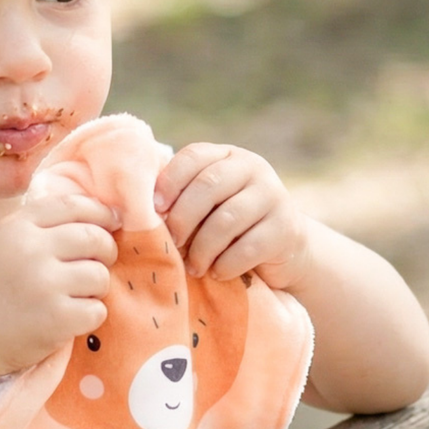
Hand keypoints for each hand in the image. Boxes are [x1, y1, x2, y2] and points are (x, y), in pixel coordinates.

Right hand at [0, 194, 117, 375]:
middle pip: (95, 237)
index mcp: (18, 227)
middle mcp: (32, 250)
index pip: (73, 205)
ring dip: (95, 288)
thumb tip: (100, 213)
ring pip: (100, 275)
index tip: (112, 221)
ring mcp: (45, 285)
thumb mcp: (1, 242)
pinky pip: (97, 310)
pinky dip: (88, 316)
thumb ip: (39, 226)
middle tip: (98, 263)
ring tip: (73, 295)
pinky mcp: (58, 319)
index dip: (100, 211)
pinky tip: (67, 319)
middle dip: (106, 250)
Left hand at [153, 143, 308, 288]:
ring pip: (226, 220)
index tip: (154, 209)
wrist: (286, 250)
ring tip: (193, 266)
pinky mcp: (286, 228)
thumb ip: (182, 198)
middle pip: (208, 186)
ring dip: (202, 248)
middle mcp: (253, 168)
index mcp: (227, 156)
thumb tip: (142, 210)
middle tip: (172, 243)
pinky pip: (247, 248)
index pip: (194, 156)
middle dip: (182, 218)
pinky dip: (225, 265)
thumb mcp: (208, 205)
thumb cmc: (231, 226)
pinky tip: (217, 272)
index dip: (170, 181)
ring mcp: (273, 195)